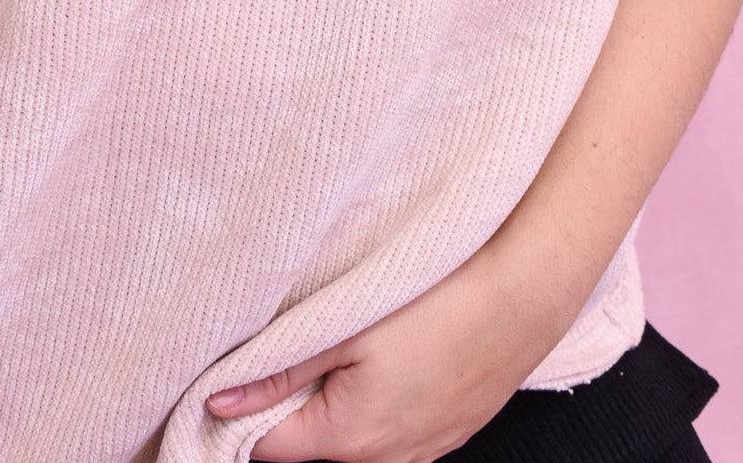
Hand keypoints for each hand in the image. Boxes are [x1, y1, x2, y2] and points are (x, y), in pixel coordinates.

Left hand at [203, 240, 567, 461]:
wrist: (525, 295)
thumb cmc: (438, 304)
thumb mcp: (345, 327)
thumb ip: (278, 368)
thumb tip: (217, 401)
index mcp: (350, 437)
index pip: (266, 447)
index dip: (239, 412)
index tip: (227, 375)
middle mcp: (386, 460)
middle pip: (310, 443)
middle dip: (290, 402)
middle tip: (294, 341)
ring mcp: (422, 451)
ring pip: (352, 437)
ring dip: (336, 401)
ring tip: (347, 342)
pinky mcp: (447, 433)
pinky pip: (392, 432)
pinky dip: (375, 402)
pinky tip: (392, 355)